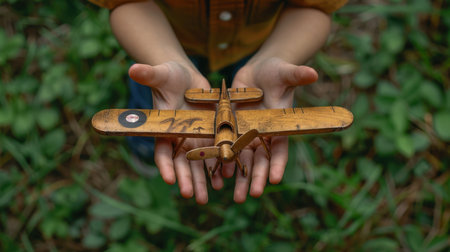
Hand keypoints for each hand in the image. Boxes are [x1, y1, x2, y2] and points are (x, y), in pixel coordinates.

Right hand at [129, 62, 221, 203]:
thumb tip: (133, 69)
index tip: (169, 179)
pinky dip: (218, 166)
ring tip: (206, 196)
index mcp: (164, 129)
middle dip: (187, 180)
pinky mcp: (211, 134)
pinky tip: (224, 178)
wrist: (187, 77)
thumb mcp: (161, 75)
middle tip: (192, 196)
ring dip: (203, 180)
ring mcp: (195, 139)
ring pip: (199, 164)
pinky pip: (215, 153)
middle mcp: (179, 138)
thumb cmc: (169, 75)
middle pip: (182, 164)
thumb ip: (149, 75)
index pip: (162, 151)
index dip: (165, 166)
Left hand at [227, 57, 317, 202]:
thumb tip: (313, 73)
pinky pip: (225, 147)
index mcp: (278, 125)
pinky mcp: (231, 128)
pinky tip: (218, 176)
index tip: (276, 179)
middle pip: (259, 159)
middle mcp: (262, 134)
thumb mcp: (285, 73)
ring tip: (236, 196)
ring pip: (242, 159)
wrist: (257, 72)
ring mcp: (246, 133)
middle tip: (251, 195)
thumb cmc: (276, 72)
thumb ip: (297, 75)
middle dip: (256, 177)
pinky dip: (223, 161)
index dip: (278, 163)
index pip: (280, 148)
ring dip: (240, 177)